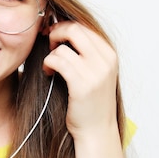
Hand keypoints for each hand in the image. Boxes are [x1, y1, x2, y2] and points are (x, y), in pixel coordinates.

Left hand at [43, 21, 117, 139]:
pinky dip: (48, 64)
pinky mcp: (82, 85)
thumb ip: (85, 51)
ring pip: (63, 47)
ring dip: (50, 55)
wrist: (96, 130)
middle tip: (49, 44)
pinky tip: (49, 73)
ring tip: (51, 66)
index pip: (84, 26)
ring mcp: (95, 73)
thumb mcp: (95, 71)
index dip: (64, 26)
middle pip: (74, 29)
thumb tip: (62, 27)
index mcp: (110, 54)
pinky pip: (57, 61)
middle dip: (56, 33)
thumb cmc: (90, 101)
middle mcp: (106, 61)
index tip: (52, 33)